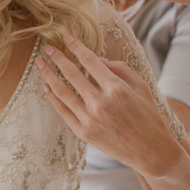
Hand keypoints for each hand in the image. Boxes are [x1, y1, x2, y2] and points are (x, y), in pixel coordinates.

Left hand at [36, 35, 179, 175]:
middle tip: (46, 47)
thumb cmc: (148, 116)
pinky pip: (63, 111)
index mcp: (116, 88)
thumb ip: (120, 69)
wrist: (149, 151)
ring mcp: (89, 118)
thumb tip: (97, 59)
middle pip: (72, 74)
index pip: (90, 62)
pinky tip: (46, 86)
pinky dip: (52, 97)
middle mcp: (100, 103)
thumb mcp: (141, 87)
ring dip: (48, 74)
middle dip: (57, 58)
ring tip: (40, 63)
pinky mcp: (83, 132)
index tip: (66, 38)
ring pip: (62, 91)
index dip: (77, 48)